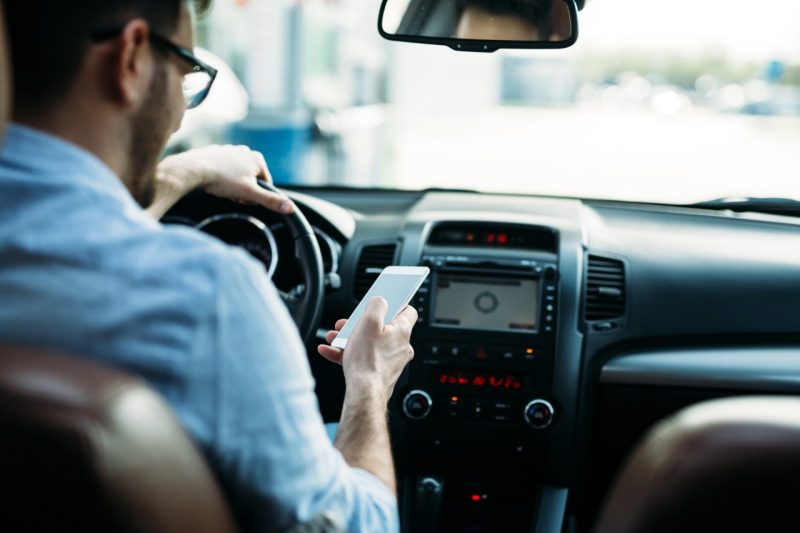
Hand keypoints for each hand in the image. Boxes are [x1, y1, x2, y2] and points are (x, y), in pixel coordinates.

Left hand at [160, 145, 294, 214]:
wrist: (194, 168)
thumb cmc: (222, 179)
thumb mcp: (249, 194)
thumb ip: (270, 200)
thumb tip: (290, 207)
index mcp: (257, 159)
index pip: (266, 184)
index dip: (256, 196)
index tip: (243, 198)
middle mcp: (246, 152)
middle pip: (251, 180)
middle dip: (243, 190)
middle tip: (232, 195)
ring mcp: (230, 151)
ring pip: (238, 175)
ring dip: (232, 185)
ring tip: (221, 188)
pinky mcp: (216, 153)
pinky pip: (224, 170)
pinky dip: (221, 177)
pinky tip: (214, 182)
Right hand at [318, 297, 417, 400]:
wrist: (364, 392)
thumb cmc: (368, 359)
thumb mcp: (369, 320)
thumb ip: (376, 305)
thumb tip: (380, 301)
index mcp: (402, 331)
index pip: (407, 311)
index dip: (395, 303)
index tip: (384, 302)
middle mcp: (400, 346)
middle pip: (382, 328)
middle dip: (361, 324)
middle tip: (348, 323)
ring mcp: (390, 361)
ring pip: (370, 343)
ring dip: (351, 338)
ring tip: (335, 338)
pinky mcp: (379, 372)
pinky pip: (363, 358)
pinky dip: (347, 354)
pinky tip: (330, 351)